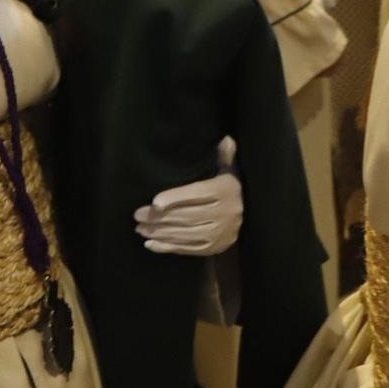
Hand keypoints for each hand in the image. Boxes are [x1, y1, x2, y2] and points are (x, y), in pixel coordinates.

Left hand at [134, 140, 242, 255]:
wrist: (250, 217)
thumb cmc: (231, 189)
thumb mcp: (230, 171)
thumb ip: (225, 156)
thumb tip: (226, 139)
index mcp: (224, 192)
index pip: (196, 194)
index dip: (175, 198)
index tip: (154, 202)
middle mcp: (224, 214)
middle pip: (186, 216)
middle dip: (159, 217)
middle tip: (138, 215)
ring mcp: (219, 233)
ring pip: (185, 233)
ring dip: (159, 232)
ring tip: (140, 229)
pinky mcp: (214, 248)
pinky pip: (188, 249)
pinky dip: (167, 247)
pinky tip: (151, 244)